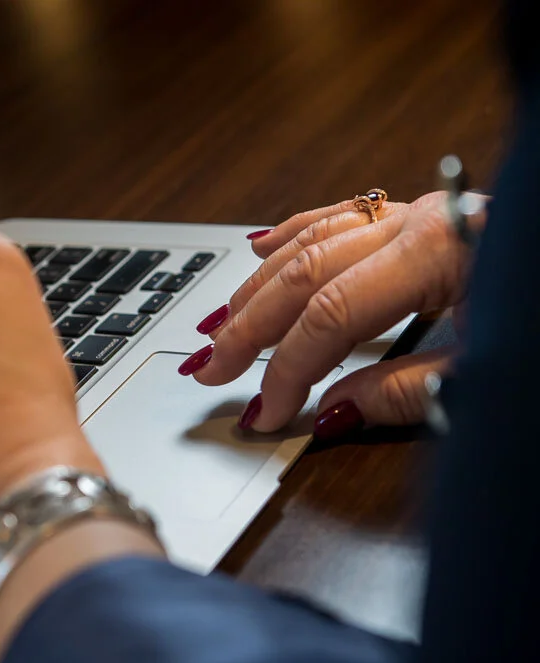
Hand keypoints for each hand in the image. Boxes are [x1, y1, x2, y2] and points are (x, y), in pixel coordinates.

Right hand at [183, 191, 474, 437]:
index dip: (286, 369)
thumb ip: (406, 394)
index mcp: (436, 254)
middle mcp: (420, 222)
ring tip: (220, 325)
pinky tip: (261, 247)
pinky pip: (341, 216)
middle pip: (304, 274)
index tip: (266, 412)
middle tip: (212, 369)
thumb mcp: (488, 372)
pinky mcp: (426, 218)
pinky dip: (294, 234)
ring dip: (258, 286)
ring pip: (312, 243)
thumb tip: (332, 410)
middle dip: (249, 328)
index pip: (329, 315)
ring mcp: (420, 214)